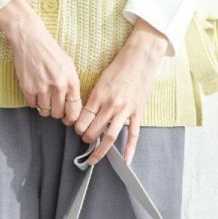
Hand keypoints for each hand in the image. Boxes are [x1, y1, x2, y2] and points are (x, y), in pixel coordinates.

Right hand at [0, 0, 86, 123]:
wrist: (31, 40)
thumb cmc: (51, 52)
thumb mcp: (69, 66)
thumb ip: (72, 85)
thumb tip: (72, 105)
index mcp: (71, 81)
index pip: (74, 110)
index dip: (71, 117)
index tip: (68, 118)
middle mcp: (58, 87)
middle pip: (58, 114)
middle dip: (57, 112)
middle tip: (54, 106)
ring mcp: (42, 88)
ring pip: (45, 111)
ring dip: (44, 107)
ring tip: (44, 97)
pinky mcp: (27, 88)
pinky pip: (32, 105)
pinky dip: (33, 101)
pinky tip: (35, 92)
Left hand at [72, 18, 169, 165]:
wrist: (140, 58)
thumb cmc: (120, 66)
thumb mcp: (101, 80)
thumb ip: (95, 97)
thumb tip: (87, 113)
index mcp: (99, 95)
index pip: (83, 118)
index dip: (77, 127)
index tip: (76, 129)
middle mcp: (110, 105)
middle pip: (94, 130)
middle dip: (86, 138)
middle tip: (84, 140)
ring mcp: (125, 110)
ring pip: (110, 136)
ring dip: (100, 149)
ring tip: (93, 157)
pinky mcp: (137, 112)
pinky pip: (133, 134)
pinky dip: (129, 149)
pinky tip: (125, 160)